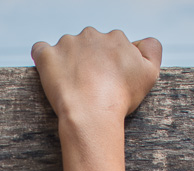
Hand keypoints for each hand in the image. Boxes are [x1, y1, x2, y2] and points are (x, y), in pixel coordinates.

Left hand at [31, 27, 160, 125]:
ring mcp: (67, 43)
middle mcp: (91, 35)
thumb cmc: (121, 97)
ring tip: (72, 86)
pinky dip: (43, 58)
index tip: (109, 80)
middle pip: (89, 45)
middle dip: (89, 60)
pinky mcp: (47, 55)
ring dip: (68, 61)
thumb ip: (152, 50)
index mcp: (115, 38)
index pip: (112, 45)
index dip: (110, 63)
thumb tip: (143, 41)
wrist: (92, 113)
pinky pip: (40, 50)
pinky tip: (49, 72)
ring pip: (66, 47)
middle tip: (91, 85)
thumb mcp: (150, 74)